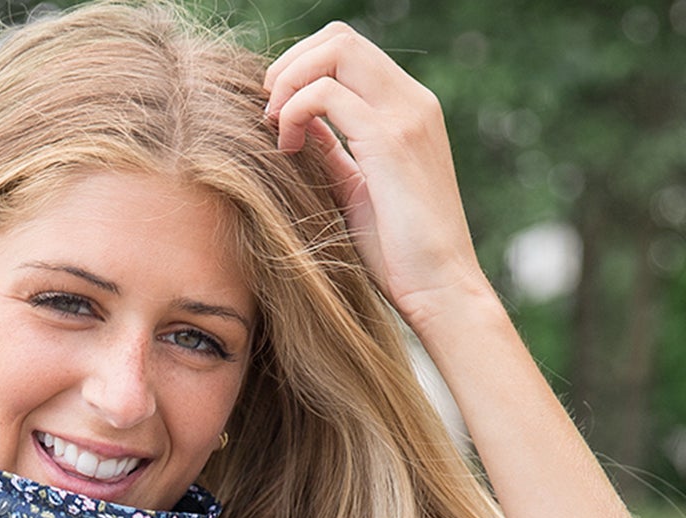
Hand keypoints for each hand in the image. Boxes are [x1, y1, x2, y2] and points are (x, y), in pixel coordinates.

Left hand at [263, 22, 488, 335]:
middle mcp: (413, 101)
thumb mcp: (357, 190)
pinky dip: (295, 111)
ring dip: (290, 82)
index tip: (278, 111)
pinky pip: (327, 95)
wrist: (440, 290)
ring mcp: (406, 116)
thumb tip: (299, 124)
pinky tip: (287, 148)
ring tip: (274, 127)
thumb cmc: (399, 255)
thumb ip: (334, 151)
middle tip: (267, 111)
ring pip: (335, 51)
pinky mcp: (391, 141)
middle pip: (340, 38)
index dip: (304, 67)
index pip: (349, 51)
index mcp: (409, 109)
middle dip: (291, 65)